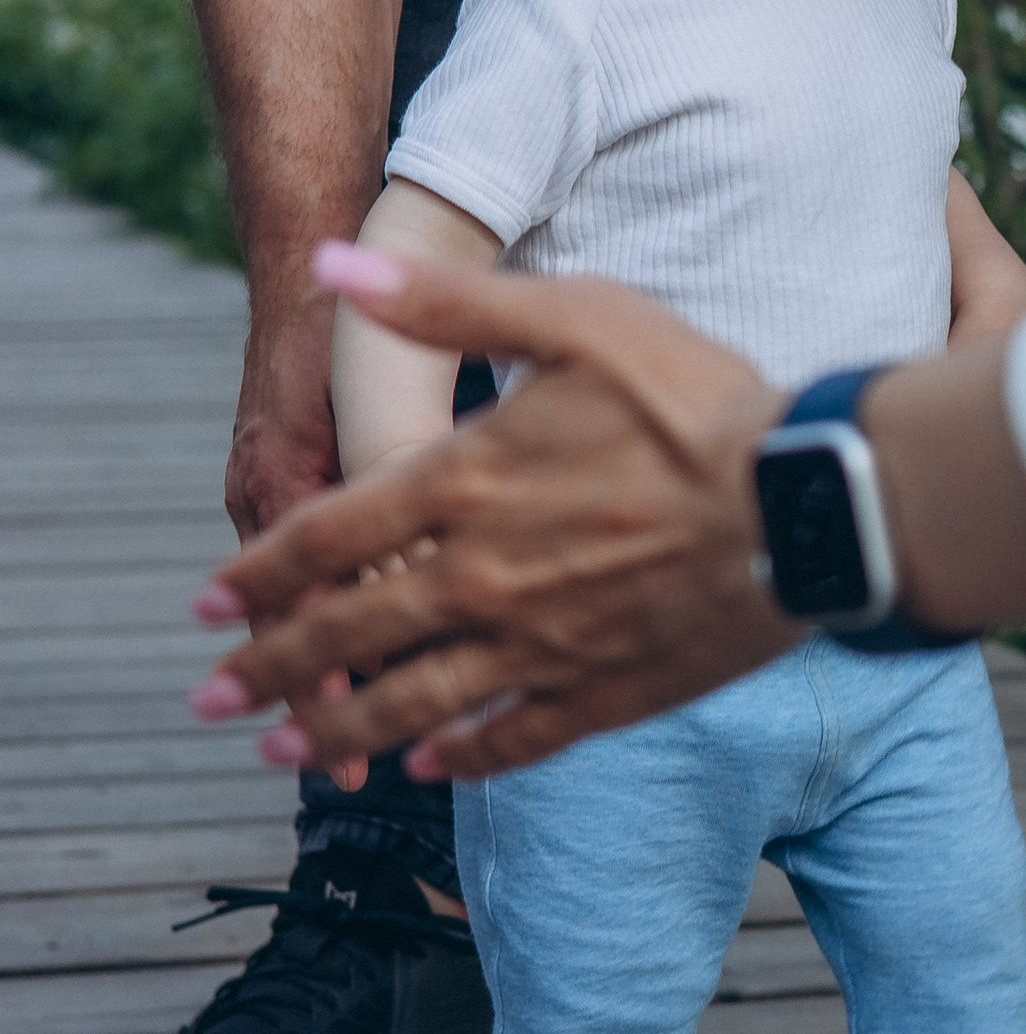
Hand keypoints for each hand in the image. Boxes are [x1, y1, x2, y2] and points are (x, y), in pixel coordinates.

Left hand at [193, 246, 793, 778]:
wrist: (810, 499)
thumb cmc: (698, 400)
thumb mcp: (576, 318)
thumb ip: (450, 302)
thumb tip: (332, 265)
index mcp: (463, 485)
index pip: (324, 540)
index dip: (258, 574)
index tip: (209, 602)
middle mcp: (480, 579)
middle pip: (344, 635)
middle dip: (265, 670)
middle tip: (208, 700)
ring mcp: (538, 648)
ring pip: (407, 705)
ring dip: (334, 733)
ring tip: (283, 756)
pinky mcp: (600, 695)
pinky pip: (505, 741)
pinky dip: (455, 761)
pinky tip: (424, 768)